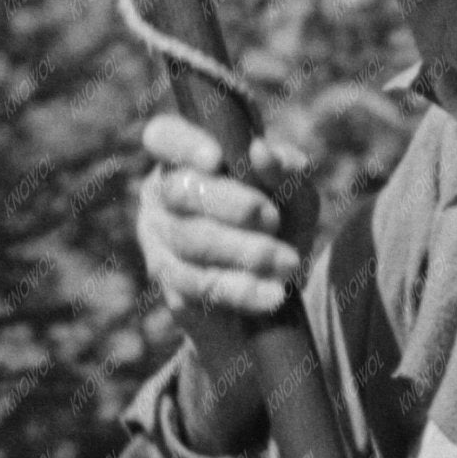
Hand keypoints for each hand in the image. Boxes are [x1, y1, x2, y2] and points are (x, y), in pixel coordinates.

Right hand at [134, 112, 314, 451]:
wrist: (265, 321)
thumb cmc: (281, 238)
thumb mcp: (297, 204)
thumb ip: (288, 175)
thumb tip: (269, 154)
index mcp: (183, 164)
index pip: (160, 137)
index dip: (182, 143)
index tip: (219, 158)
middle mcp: (159, 202)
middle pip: (178, 196)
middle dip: (228, 209)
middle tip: (271, 220)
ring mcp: (160, 248)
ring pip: (188, 246)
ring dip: (241, 256)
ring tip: (288, 266)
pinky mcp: (174, 293)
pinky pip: (200, 290)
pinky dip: (240, 292)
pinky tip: (275, 296)